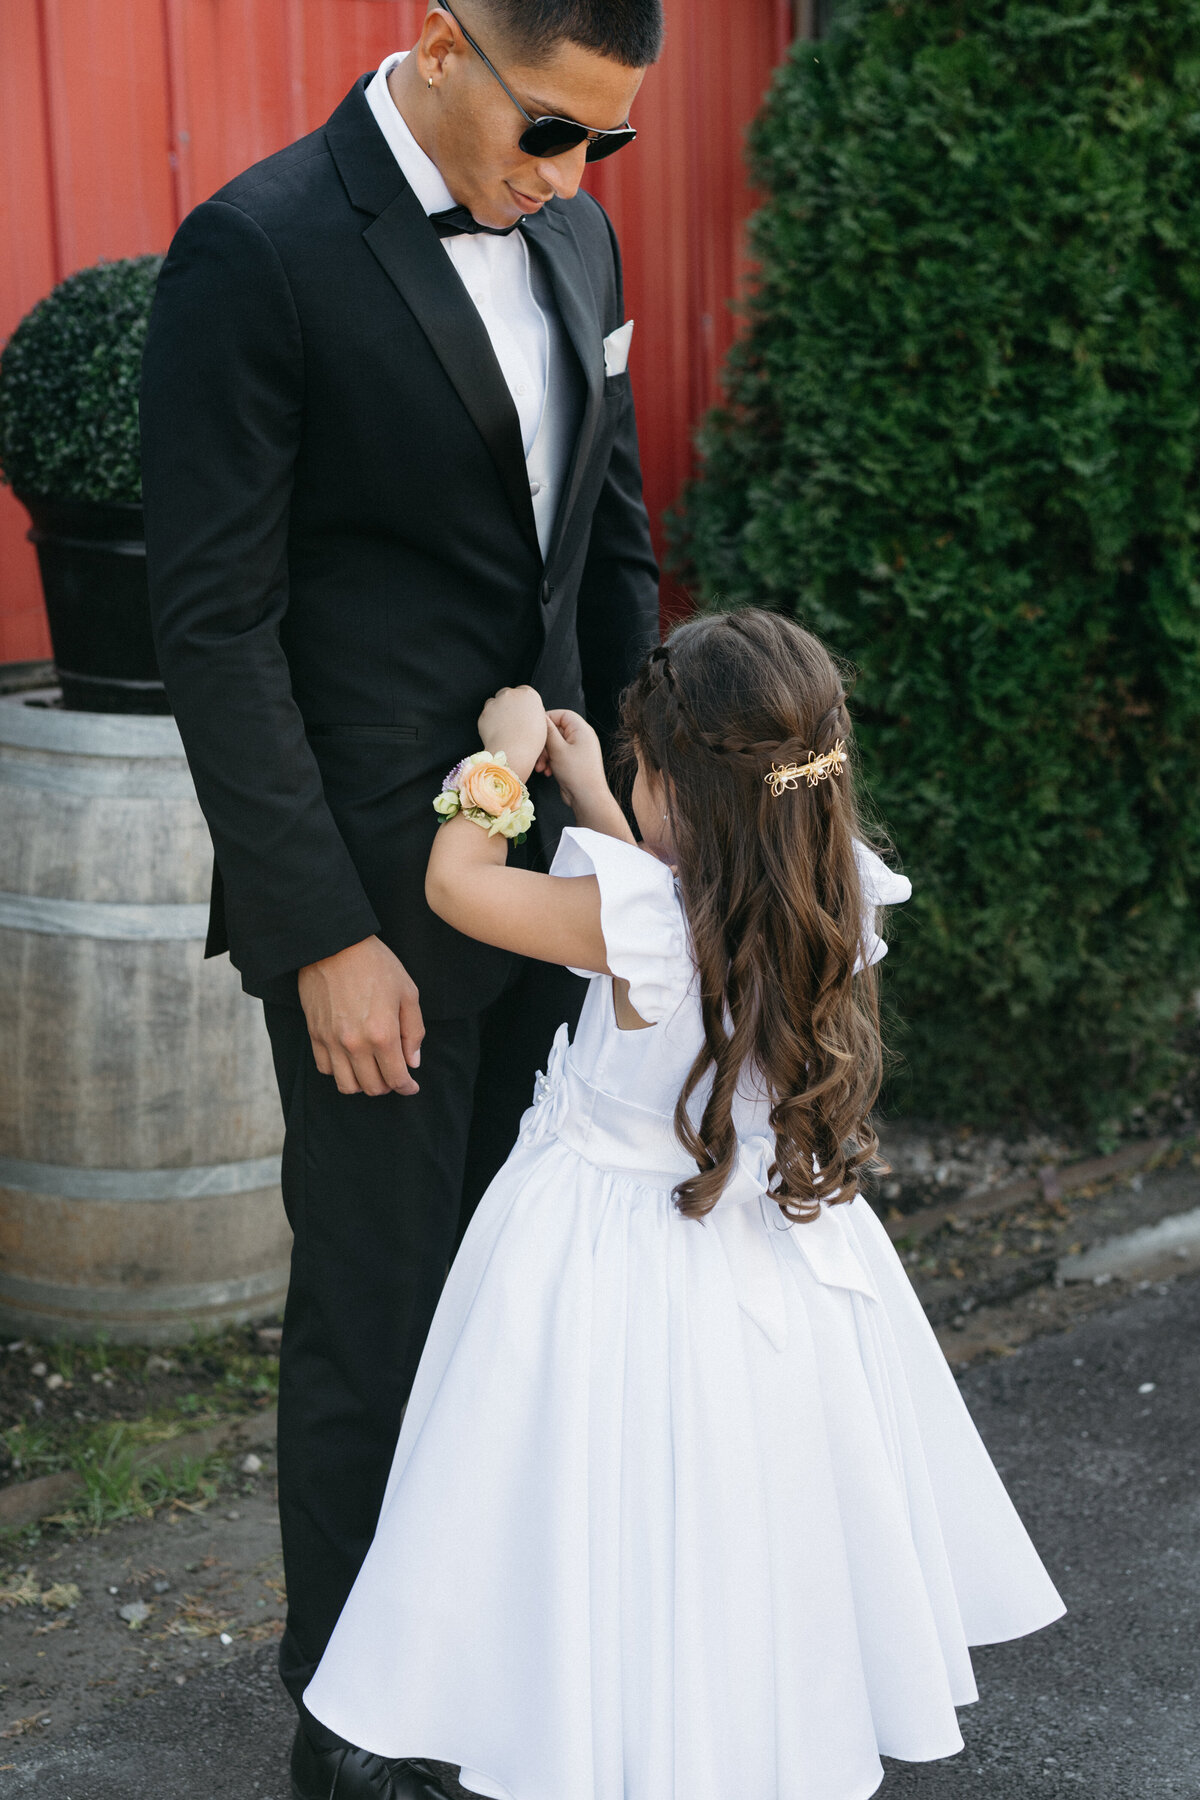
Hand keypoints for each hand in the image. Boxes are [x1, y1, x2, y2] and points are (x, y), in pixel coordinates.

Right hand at [298, 935, 423, 1096]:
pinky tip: (350, 1059)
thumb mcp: (408, 993)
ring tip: (372, 1070)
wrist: (333, 945)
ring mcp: (332, 1041)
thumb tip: (412, 1062)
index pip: (396, 1078)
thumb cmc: (375, 964)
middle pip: (372, 1087)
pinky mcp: (315, 1034)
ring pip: (347, 1085)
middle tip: (394, 1074)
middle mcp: (356, 1044)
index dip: (407, 1087)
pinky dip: (340, 1071)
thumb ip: (414, 1032)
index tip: (411, 1086)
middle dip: (388, 1086)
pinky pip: (326, 1068)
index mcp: (383, 1034)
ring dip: (363, 1084)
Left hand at [477, 686, 546, 781]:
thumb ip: (532, 711)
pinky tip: (496, 732)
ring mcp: (496, 702)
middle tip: (511, 720)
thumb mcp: (541, 723)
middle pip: (507, 693)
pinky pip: (486, 715)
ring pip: (494, 702)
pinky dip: (489, 721)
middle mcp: (512, 694)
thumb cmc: (530, 742)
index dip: (522, 702)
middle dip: (508, 704)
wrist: (513, 752)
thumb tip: (526, 711)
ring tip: (503, 727)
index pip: (524, 691)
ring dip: (497, 711)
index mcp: (529, 695)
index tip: (521, 712)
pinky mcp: (484, 713)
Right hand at [540, 709, 607, 812]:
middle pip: (556, 731)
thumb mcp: (558, 749)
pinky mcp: (574, 761)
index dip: (547, 719)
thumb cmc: (576, 773)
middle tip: (537, 754)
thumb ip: (548, 731)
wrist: (587, 797)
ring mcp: (578, 750)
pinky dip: (550, 761)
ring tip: (540, 767)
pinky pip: (558, 755)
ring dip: (545, 755)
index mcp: (581, 729)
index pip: (562, 714)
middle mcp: (581, 737)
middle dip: (544, 743)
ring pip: (555, 745)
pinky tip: (546, 772)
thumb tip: (541, 717)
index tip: (535, 728)